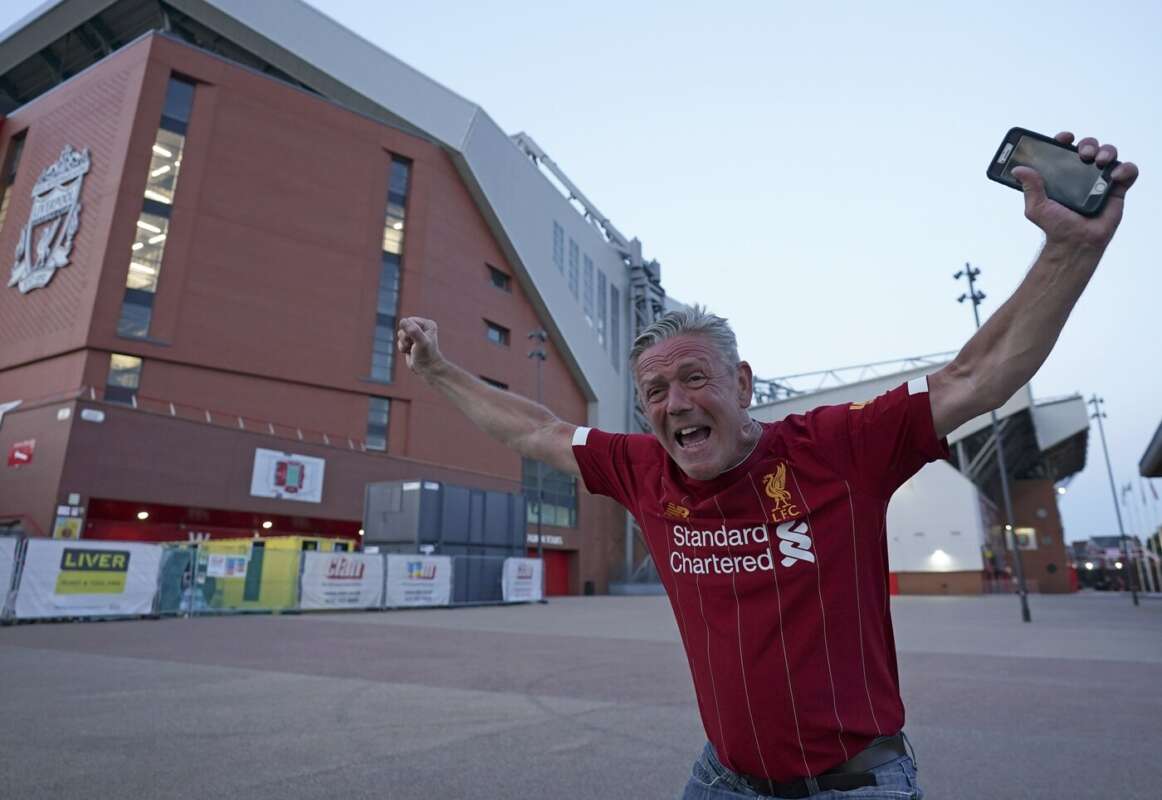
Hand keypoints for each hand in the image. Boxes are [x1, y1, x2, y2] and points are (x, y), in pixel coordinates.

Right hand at [397, 317, 443, 374]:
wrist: (427, 369)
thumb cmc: (426, 356)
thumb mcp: (421, 342)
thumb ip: (414, 331)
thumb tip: (403, 321)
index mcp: (427, 324)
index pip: (409, 321)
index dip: (408, 332)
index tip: (415, 341)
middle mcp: (422, 328)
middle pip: (403, 327)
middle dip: (405, 337)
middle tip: (413, 345)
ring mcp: (416, 335)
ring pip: (400, 334)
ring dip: (403, 343)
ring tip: (412, 349)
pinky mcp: (410, 342)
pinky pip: (399, 341)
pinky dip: (402, 348)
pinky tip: (410, 352)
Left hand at [1011, 131, 1138, 248]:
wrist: (1075, 243)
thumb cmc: (1056, 226)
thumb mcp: (1037, 207)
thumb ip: (1030, 187)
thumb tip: (1018, 169)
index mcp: (1062, 174)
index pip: (1065, 149)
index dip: (1065, 140)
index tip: (1064, 138)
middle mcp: (1082, 174)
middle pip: (1089, 147)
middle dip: (1088, 144)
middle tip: (1083, 154)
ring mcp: (1101, 179)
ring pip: (1109, 154)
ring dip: (1107, 151)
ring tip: (1100, 161)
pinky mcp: (1117, 189)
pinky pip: (1128, 171)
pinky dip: (1125, 168)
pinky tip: (1115, 175)